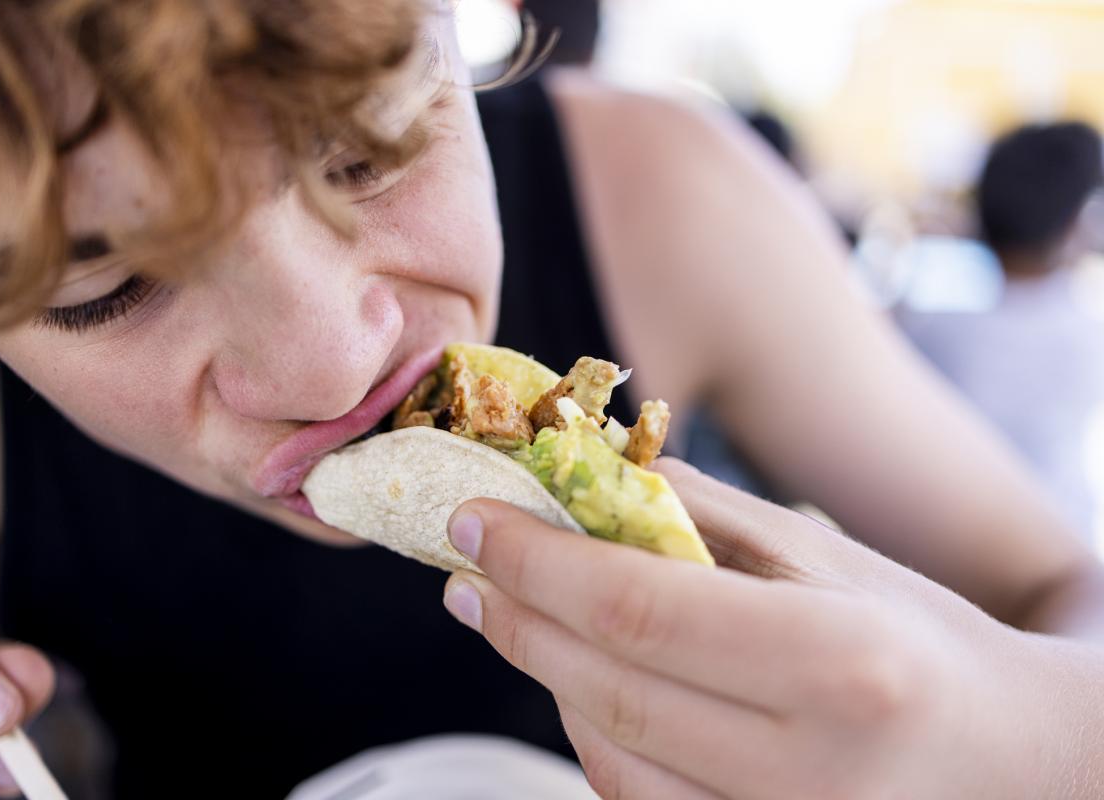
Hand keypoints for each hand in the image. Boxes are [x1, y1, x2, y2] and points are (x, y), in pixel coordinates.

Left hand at [440, 458, 1064, 799]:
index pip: (639, 608)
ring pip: (607, 753)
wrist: (1013, 766)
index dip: (537, 560)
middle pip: (607, 686)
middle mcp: (808, 766)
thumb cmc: (923, 643)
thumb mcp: (830, 557)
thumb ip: (705, 515)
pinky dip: (590, 729)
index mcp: (838, 661)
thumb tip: (587, 474)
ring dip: (542, 673)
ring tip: (515, 610)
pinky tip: (576, 676)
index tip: (476, 519)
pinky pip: (635, 798)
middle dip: (517, 615)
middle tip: (468, 565)